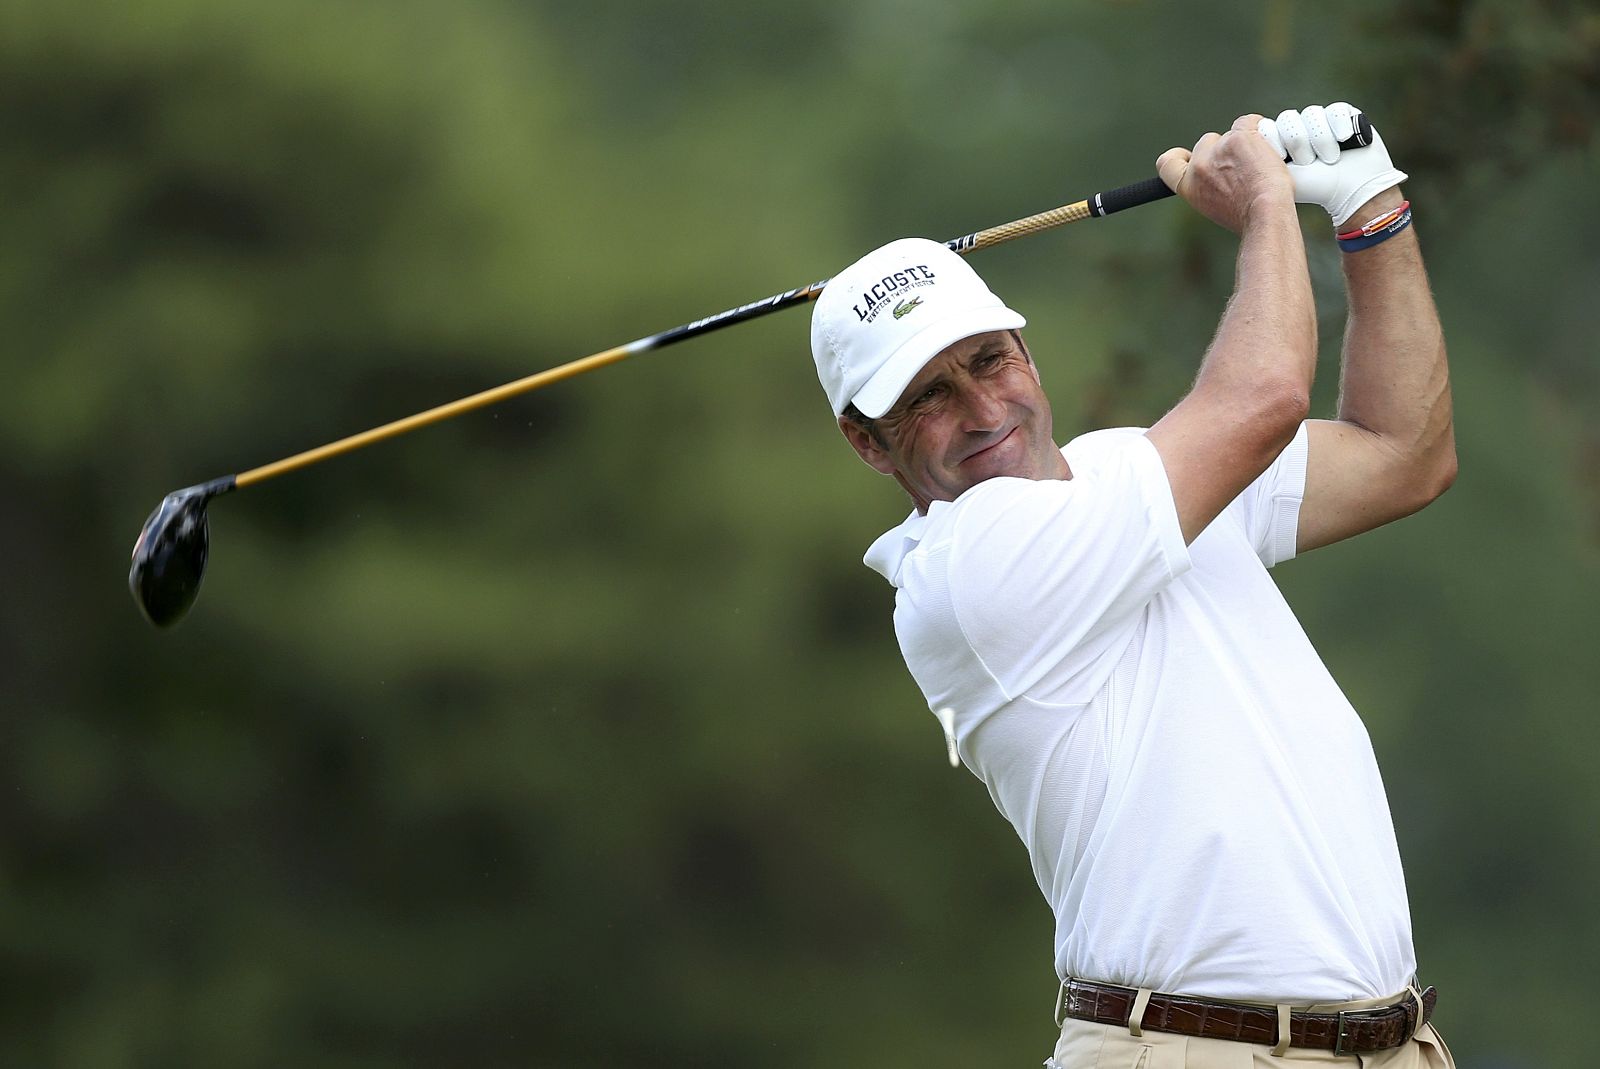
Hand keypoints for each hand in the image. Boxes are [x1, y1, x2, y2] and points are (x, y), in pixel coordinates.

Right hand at [1157, 114, 1295, 234]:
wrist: (1266, 214)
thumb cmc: (1249, 216)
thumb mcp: (1216, 207)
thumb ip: (1210, 186)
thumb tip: (1222, 176)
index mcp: (1189, 186)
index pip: (1168, 163)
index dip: (1177, 156)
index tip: (1186, 155)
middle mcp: (1199, 166)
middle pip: (1206, 143)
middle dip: (1224, 149)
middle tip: (1245, 166)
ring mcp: (1219, 149)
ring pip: (1231, 133)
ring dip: (1245, 143)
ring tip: (1262, 165)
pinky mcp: (1240, 137)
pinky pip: (1249, 122)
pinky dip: (1260, 129)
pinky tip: (1271, 146)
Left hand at [1256, 103, 1407, 226]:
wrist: (1353, 191)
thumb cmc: (1315, 188)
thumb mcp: (1278, 177)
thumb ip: (1255, 160)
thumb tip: (1231, 145)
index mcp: (1280, 141)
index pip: (1267, 127)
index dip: (1274, 143)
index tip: (1282, 161)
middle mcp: (1300, 127)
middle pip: (1287, 119)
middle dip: (1297, 144)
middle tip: (1306, 163)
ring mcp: (1321, 120)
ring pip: (1310, 114)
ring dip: (1320, 140)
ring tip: (1329, 159)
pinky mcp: (1345, 115)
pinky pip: (1335, 110)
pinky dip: (1339, 126)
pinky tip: (1344, 140)